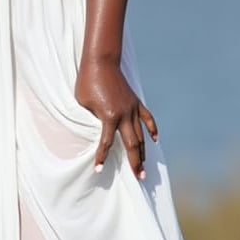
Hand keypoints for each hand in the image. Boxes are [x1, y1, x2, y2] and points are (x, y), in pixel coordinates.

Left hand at [75, 57, 157, 178]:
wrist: (101, 62)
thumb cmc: (87, 82)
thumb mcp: (83, 104)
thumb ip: (92, 120)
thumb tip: (97, 133)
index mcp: (109, 117)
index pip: (106, 144)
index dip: (101, 158)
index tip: (98, 170)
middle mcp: (124, 115)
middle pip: (132, 144)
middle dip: (136, 163)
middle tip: (139, 178)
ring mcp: (133, 108)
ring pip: (141, 135)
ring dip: (143, 152)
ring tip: (145, 167)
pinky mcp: (136, 102)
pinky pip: (148, 119)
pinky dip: (152, 130)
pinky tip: (155, 141)